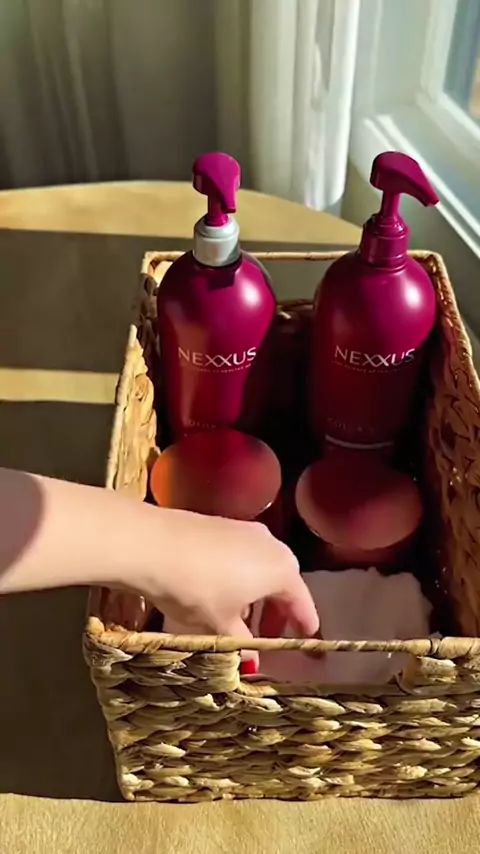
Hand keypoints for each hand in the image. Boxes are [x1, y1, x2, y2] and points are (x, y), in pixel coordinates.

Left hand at [120, 508, 317, 655]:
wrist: (152, 543)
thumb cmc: (197, 590)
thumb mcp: (221, 626)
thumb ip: (243, 644)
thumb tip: (252, 660)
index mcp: (282, 570)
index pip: (302, 603)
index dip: (304, 626)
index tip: (308, 641)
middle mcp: (271, 545)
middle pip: (282, 583)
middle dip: (277, 612)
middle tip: (268, 638)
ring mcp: (245, 530)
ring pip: (260, 568)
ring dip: (255, 596)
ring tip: (240, 620)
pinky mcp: (220, 524)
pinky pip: (240, 557)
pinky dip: (238, 578)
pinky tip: (219, 594)